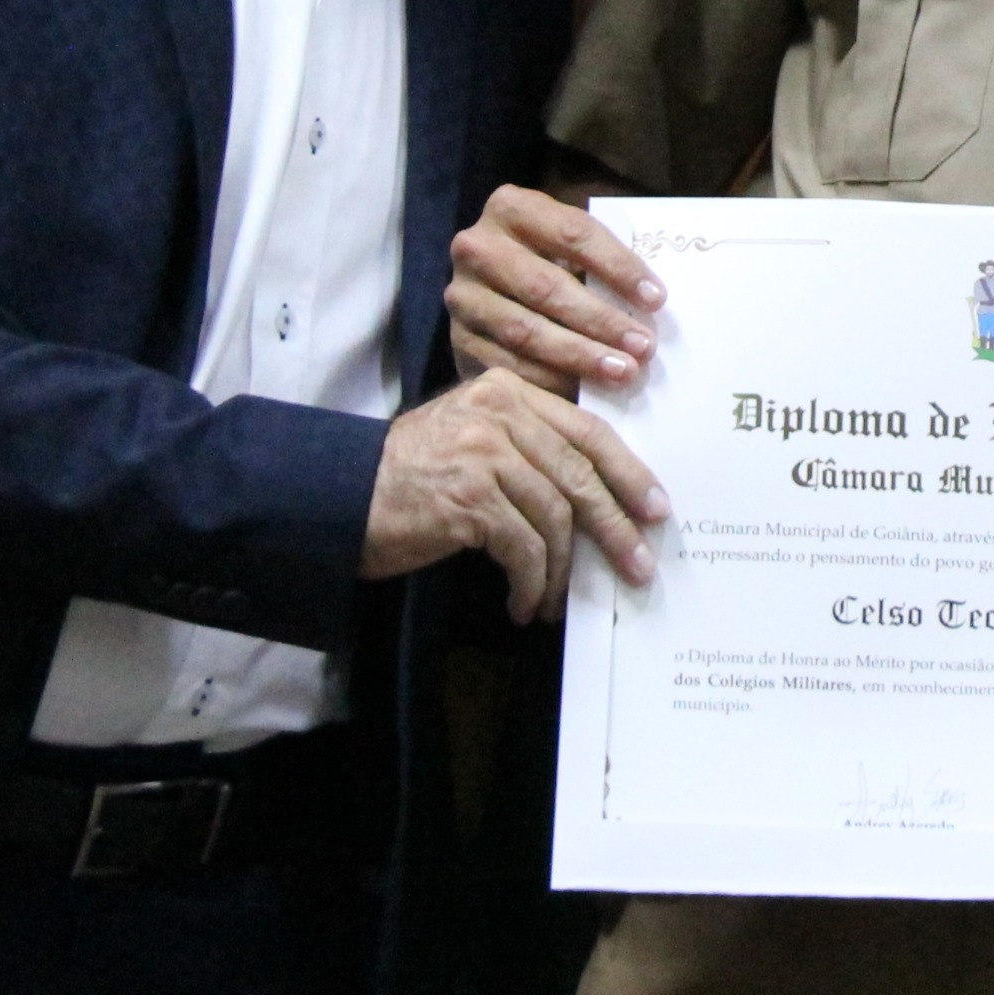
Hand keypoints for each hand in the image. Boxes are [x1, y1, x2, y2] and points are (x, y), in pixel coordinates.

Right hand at [361, 369, 668, 621]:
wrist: (338, 497)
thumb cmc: (413, 476)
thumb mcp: (474, 438)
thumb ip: (529, 446)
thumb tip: (598, 495)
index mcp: (508, 391)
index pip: (588, 430)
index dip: (628, 472)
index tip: (656, 508)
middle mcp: (499, 412)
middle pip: (580, 473)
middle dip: (615, 525)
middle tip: (638, 564)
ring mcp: (483, 452)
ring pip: (555, 515)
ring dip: (563, 569)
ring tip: (554, 600)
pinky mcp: (467, 497)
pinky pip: (523, 547)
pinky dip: (531, 582)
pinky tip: (523, 603)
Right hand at [447, 184, 665, 392]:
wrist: (486, 287)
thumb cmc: (547, 260)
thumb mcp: (567, 244)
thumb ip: (599, 258)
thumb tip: (652, 301)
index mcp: (511, 207)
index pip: (573, 233)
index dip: (618, 266)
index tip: (657, 299)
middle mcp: (477, 247)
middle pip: (547, 287)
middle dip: (601, 320)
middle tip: (644, 347)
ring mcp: (463, 296)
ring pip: (526, 331)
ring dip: (579, 356)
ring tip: (622, 371)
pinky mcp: (458, 340)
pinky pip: (508, 365)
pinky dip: (549, 382)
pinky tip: (583, 393)